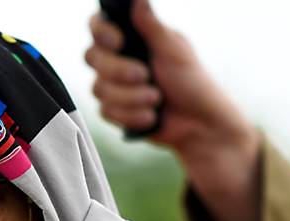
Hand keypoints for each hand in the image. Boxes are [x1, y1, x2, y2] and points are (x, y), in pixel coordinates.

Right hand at [85, 0, 253, 155]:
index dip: (101, 33)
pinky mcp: (114, 111)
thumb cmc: (191, 82)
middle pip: (92, 57)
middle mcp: (117, 60)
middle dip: (118, 70)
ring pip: (99, 88)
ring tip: (156, 99)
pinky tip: (151, 116)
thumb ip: (151, 27)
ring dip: (130, 97)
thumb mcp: (173, 50)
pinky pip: (106, 111)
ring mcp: (113, 86)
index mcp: (132, 39)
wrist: (197, 123)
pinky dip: (131, 115)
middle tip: (145, 75)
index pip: (98, 27)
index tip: (118, 42)